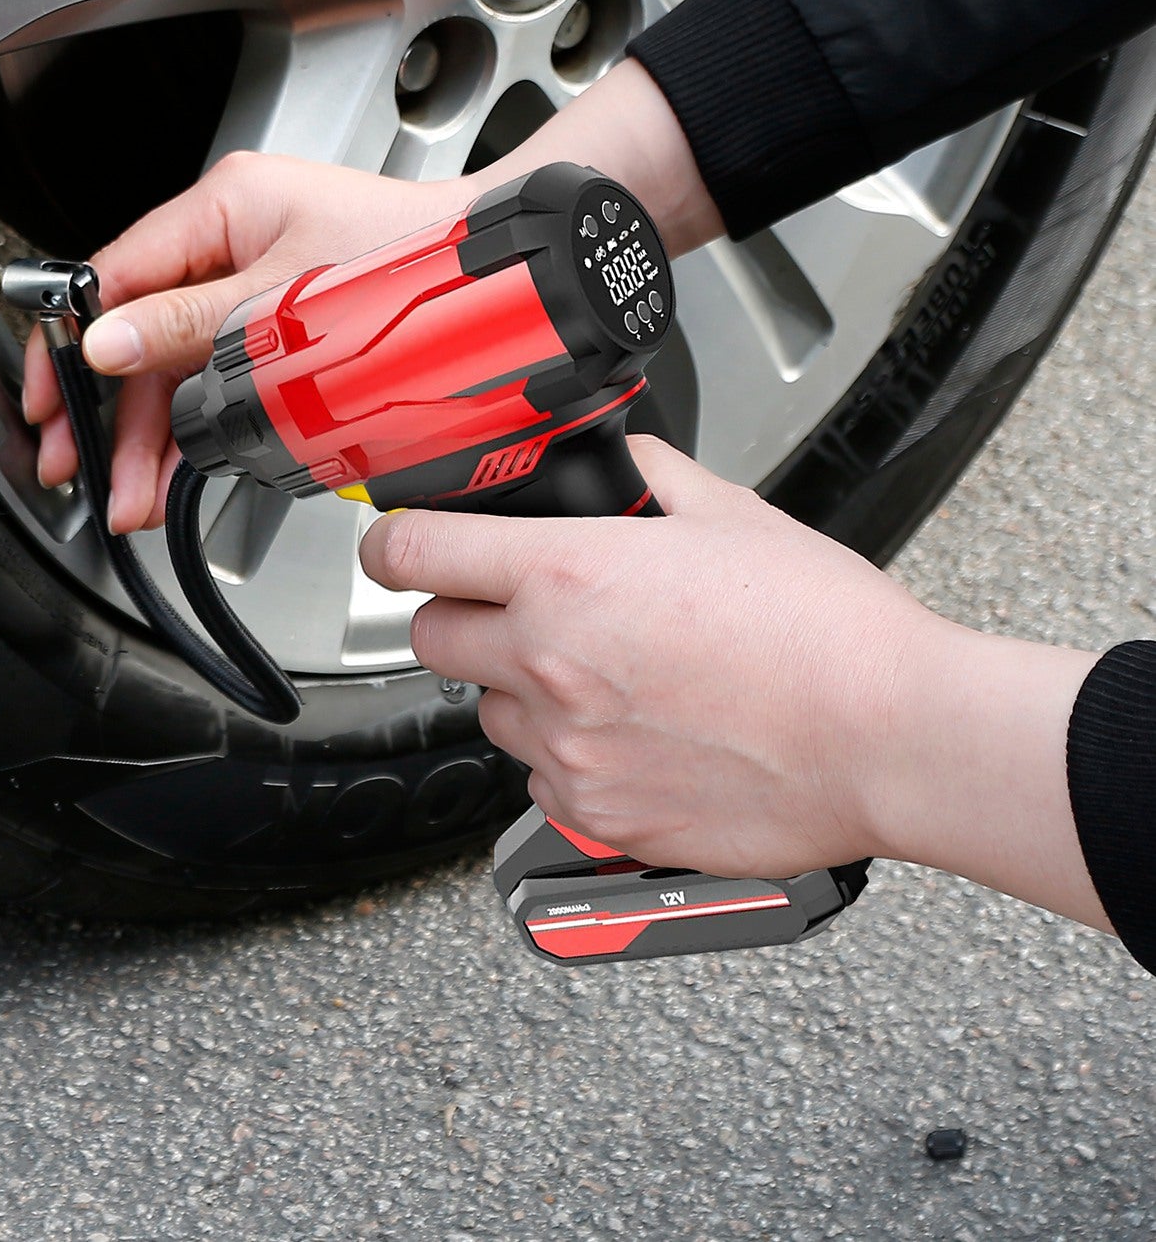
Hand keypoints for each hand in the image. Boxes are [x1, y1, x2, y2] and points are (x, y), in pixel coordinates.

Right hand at [22, 152, 474, 530]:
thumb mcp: (279, 298)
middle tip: (83, 470)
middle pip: (141, 333)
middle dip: (109, 411)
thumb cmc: (405, 255)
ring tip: (132, 495)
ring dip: (151, 433)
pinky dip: (195, 424)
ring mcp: (252, 284)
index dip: (73, 344)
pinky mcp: (276, 322)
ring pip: (177, 365)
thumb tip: (107, 345)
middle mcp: (230, 241)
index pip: (116, 276)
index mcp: (223, 207)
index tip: (52, 402)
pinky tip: (176, 468)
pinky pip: (215, 375)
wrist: (485, 272)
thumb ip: (189, 325)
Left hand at [358, 436, 1109, 928]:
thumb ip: (657, 483)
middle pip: (431, 640)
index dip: (391, 546)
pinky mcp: (599, 816)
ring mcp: (568, 750)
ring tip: (610, 682)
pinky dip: (570, 761)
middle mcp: (548, 665)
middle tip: (520, 613)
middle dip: (462, 619)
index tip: (395, 549)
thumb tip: (631, 465)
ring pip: (492, 714)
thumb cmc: (827, 633)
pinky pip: (544, 784)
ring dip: (524, 693)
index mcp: (567, 576)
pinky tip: (636, 739)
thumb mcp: (735, 517)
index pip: (415, 554)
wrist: (890, 737)